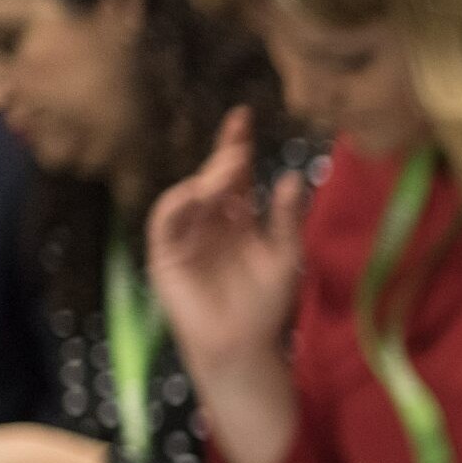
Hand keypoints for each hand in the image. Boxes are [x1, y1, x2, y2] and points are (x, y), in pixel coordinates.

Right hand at [146, 107, 306, 378]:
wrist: (243, 345)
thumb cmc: (266, 304)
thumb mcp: (285, 255)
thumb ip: (287, 217)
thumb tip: (295, 176)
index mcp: (238, 218)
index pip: (235, 174)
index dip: (236, 145)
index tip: (244, 117)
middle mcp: (210, 221)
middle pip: (212, 178)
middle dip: (224, 157)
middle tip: (240, 143)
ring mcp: (186, 235)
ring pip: (189, 194)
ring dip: (207, 178)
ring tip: (230, 168)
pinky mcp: (165, 253)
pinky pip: (165, 220)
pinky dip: (179, 203)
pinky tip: (199, 192)